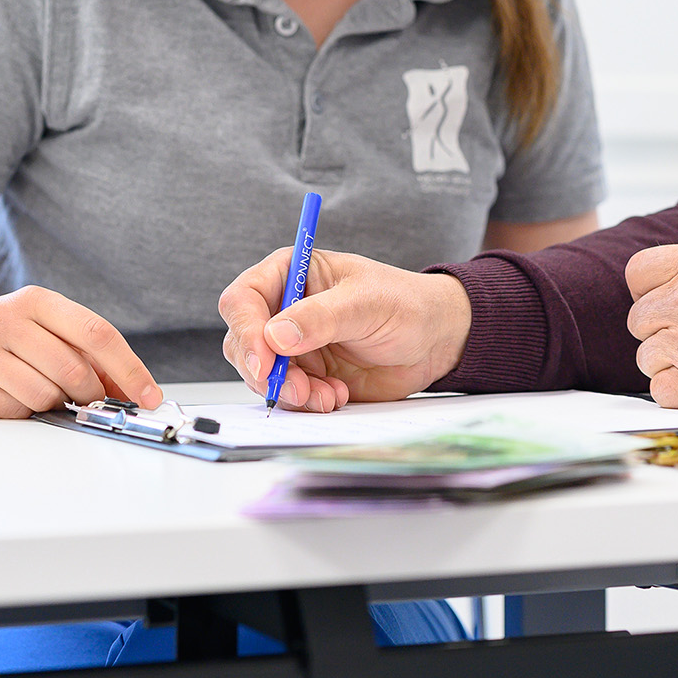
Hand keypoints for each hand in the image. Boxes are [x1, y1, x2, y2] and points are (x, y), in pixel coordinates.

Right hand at [0, 286, 161, 418]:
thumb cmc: (7, 339)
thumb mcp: (47, 331)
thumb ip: (90, 355)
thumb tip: (137, 391)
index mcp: (35, 299)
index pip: (97, 333)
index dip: (130, 369)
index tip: (150, 396)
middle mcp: (2, 318)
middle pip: (73, 370)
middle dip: (87, 393)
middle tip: (80, 396)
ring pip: (43, 395)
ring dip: (50, 403)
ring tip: (32, 388)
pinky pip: (12, 411)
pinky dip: (19, 412)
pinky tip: (4, 395)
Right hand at [218, 249, 470, 411]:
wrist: (434, 340)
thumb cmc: (404, 304)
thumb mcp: (366, 303)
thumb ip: (321, 317)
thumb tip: (276, 336)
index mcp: (291, 274)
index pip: (243, 299)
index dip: (246, 330)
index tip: (265, 360)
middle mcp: (283, 309)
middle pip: (242, 342)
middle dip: (265, 371)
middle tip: (297, 389)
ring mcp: (293, 345)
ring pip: (261, 374)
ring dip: (289, 392)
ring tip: (328, 395)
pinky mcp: (307, 375)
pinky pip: (288, 395)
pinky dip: (307, 402)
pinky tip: (337, 396)